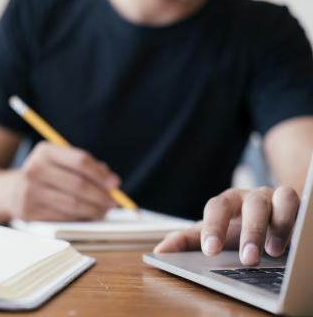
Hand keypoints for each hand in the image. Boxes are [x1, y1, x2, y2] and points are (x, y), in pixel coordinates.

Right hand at [6, 142, 119, 220]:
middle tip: (113, 202)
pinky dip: (81, 218)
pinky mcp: (29, 212)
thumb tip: (113, 182)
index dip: (101, 174)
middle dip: (101, 195)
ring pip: (73, 203)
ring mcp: (29, 191)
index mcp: (46, 151)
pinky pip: (64, 217)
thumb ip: (90, 168)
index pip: (81, 161)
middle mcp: (35, 169)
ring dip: (95, 209)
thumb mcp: (64, 163)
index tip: (115, 184)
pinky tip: (89, 216)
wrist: (14, 190)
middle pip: (79, 184)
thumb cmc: (50, 174)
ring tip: (105, 210)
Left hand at [155, 187, 298, 265]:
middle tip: (247, 258)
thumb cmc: (234, 228)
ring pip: (279, 198)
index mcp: (226, 202)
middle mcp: (250, 197)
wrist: (264, 219)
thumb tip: (160, 251)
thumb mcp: (212, 234)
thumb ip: (186, 241)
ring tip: (272, 251)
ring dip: (277, 224)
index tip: (210, 250)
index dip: (213, 226)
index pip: (217, 207)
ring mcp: (273, 197)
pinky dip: (294, 218)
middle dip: (250, 230)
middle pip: (250, 204)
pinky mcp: (293, 203)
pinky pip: (297, 203)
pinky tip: (292, 241)